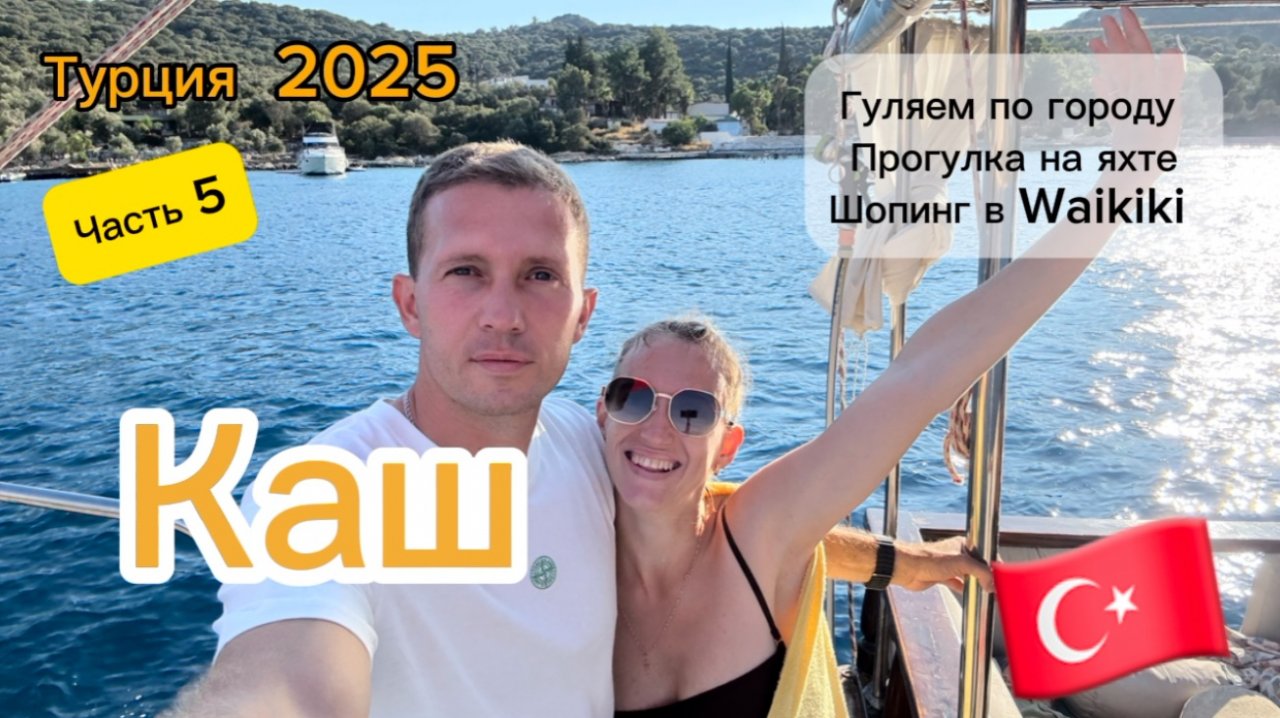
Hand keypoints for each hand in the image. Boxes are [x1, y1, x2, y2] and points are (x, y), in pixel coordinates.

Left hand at [892, 536, 993, 592]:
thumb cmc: (929, 558)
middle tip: (996, 586)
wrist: (908, 568)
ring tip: (986, 591)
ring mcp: (949, 566)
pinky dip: (964, 588)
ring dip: (975, 583)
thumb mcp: (962, 563)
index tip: (1002, 575)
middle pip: (976, 566)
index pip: (984, 553)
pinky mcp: (942, 577)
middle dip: (985, 576)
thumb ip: (981, 572)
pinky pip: (957, 584)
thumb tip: (992, 583)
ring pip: (968, 576)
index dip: (993, 564)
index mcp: (963, 545)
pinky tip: (970, 594)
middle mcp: (957, 554)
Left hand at [1089, 7, 1184, 160]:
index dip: (1131, 31)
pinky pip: (1110, 102)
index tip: (1122, 11)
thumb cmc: (1153, 145)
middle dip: (1117, 38)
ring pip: (1114, 77)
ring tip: (1093, 41)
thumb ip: (1170, 78)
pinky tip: (1095, 79)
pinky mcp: (1120, 124)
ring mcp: (1125, 108)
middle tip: (1105, 16)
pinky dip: (1103, 88)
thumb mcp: (1168, 109)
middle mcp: (1133, 94)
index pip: (1138, 52)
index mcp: (1145, 87)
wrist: (1134, 173)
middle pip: (1125, 60)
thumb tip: (1173, 48)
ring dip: (1105, 57)